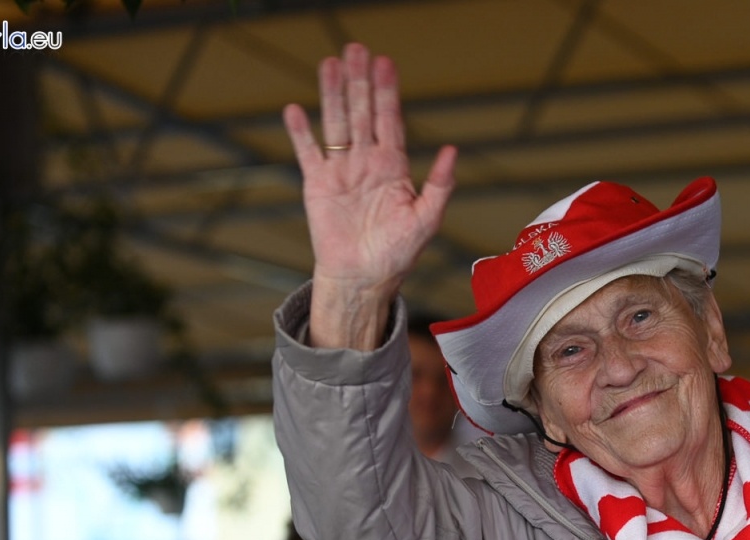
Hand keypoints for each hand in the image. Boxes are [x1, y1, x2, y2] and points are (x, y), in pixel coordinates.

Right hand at [282, 43, 455, 347]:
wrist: (363, 280)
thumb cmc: (397, 255)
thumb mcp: (427, 219)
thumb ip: (439, 184)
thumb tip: (454, 150)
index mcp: (394, 167)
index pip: (390, 121)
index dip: (387, 92)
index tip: (385, 63)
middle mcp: (367, 163)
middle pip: (362, 112)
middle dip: (360, 81)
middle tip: (356, 49)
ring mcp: (341, 171)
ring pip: (336, 123)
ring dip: (332, 94)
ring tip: (329, 64)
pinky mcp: (317, 185)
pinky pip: (307, 153)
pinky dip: (300, 133)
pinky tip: (295, 110)